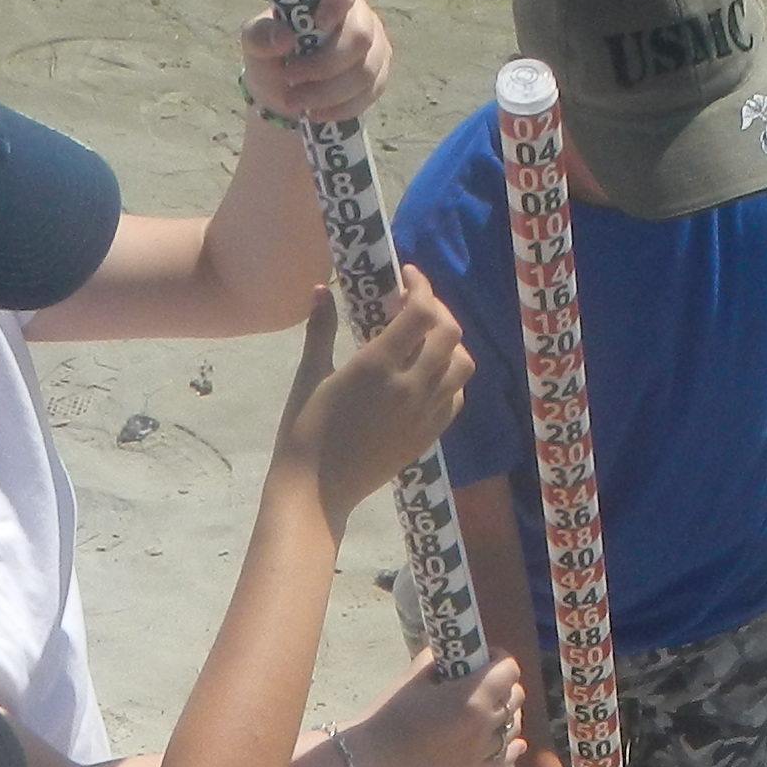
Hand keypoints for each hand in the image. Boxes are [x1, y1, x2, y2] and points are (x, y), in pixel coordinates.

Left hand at [242, 0, 389, 130]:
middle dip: (324, 64)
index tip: (317, 24)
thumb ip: (261, 35)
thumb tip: (284, 37)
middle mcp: (357, 11)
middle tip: (291, 78)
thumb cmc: (270, 54)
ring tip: (296, 101)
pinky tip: (316, 113)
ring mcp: (374, 42)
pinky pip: (370, 92)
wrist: (285, 88)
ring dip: (328, 92)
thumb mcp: (254, 43)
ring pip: (365, 70)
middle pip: (360, 35)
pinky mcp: (380, 72)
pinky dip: (340, 107)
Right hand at [278, 276, 467, 522]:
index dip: (421, 286)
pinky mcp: (429, 435)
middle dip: (437, 308)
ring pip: (462, 365)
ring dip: (450, 343)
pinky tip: (428, 374)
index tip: (407, 276)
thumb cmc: (304, 430)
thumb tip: (321, 290)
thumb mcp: (310, 375)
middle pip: (450, 332)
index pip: (421, 311)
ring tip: (426, 339)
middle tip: (414, 304)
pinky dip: (450, 376)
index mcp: (378, 365)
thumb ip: (320, 329)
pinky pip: (456, 396)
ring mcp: (425, 413)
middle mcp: (411, 385)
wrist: (318, 490)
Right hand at [342, 647, 523, 766]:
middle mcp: (484, 725)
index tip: (484, 655)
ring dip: (506, 712)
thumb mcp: (414, 676)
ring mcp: (481, 751)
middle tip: (485, 678)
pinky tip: (513, 741)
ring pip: (513, 726)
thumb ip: (439, 660)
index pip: (508, 669)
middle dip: (504, 683)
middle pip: (515, 696)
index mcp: (472, 697)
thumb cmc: (387, 714)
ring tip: (490, 706)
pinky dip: (511, 745)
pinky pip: (505, 758)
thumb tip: (452, 652)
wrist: (370, 760)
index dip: (498, 657)